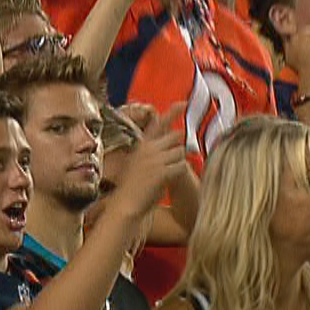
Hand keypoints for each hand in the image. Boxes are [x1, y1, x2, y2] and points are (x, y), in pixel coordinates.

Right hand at [108, 104, 188, 219]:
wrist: (126, 205)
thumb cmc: (132, 190)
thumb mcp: (137, 165)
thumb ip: (151, 155)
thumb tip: (170, 149)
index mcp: (141, 146)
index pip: (158, 124)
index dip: (173, 112)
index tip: (183, 103)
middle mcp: (148, 149)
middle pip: (176, 136)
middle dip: (177, 148)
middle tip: (171, 163)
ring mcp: (155, 159)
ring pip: (180, 152)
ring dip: (178, 163)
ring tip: (166, 175)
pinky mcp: (162, 171)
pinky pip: (181, 166)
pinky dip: (179, 173)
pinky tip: (169, 181)